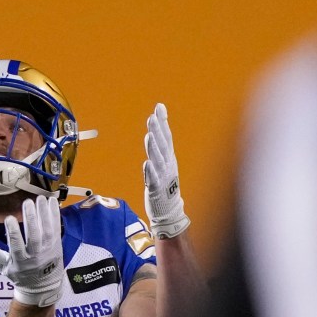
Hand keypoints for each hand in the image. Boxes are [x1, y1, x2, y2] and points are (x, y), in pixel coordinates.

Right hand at [0, 195, 64, 306]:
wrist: (43, 287)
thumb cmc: (20, 276)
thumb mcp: (4, 268)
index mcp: (21, 261)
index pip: (17, 245)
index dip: (13, 232)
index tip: (9, 218)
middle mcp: (36, 256)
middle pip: (34, 236)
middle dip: (31, 218)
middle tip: (27, 202)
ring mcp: (48, 250)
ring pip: (47, 230)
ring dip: (44, 213)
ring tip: (39, 199)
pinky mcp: (57, 245)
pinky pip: (56, 229)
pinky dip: (54, 215)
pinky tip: (52, 202)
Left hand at [143, 103, 190, 238]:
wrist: (169, 209)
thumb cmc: (164, 184)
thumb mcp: (164, 162)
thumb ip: (160, 145)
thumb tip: (156, 127)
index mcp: (169, 157)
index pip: (166, 136)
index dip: (163, 121)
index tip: (159, 107)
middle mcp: (167, 164)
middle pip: (162, 144)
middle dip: (158, 130)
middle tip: (152, 116)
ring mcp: (162, 176)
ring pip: (157, 159)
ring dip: (153, 147)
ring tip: (149, 135)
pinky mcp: (156, 188)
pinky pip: (153, 179)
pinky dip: (150, 171)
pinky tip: (147, 163)